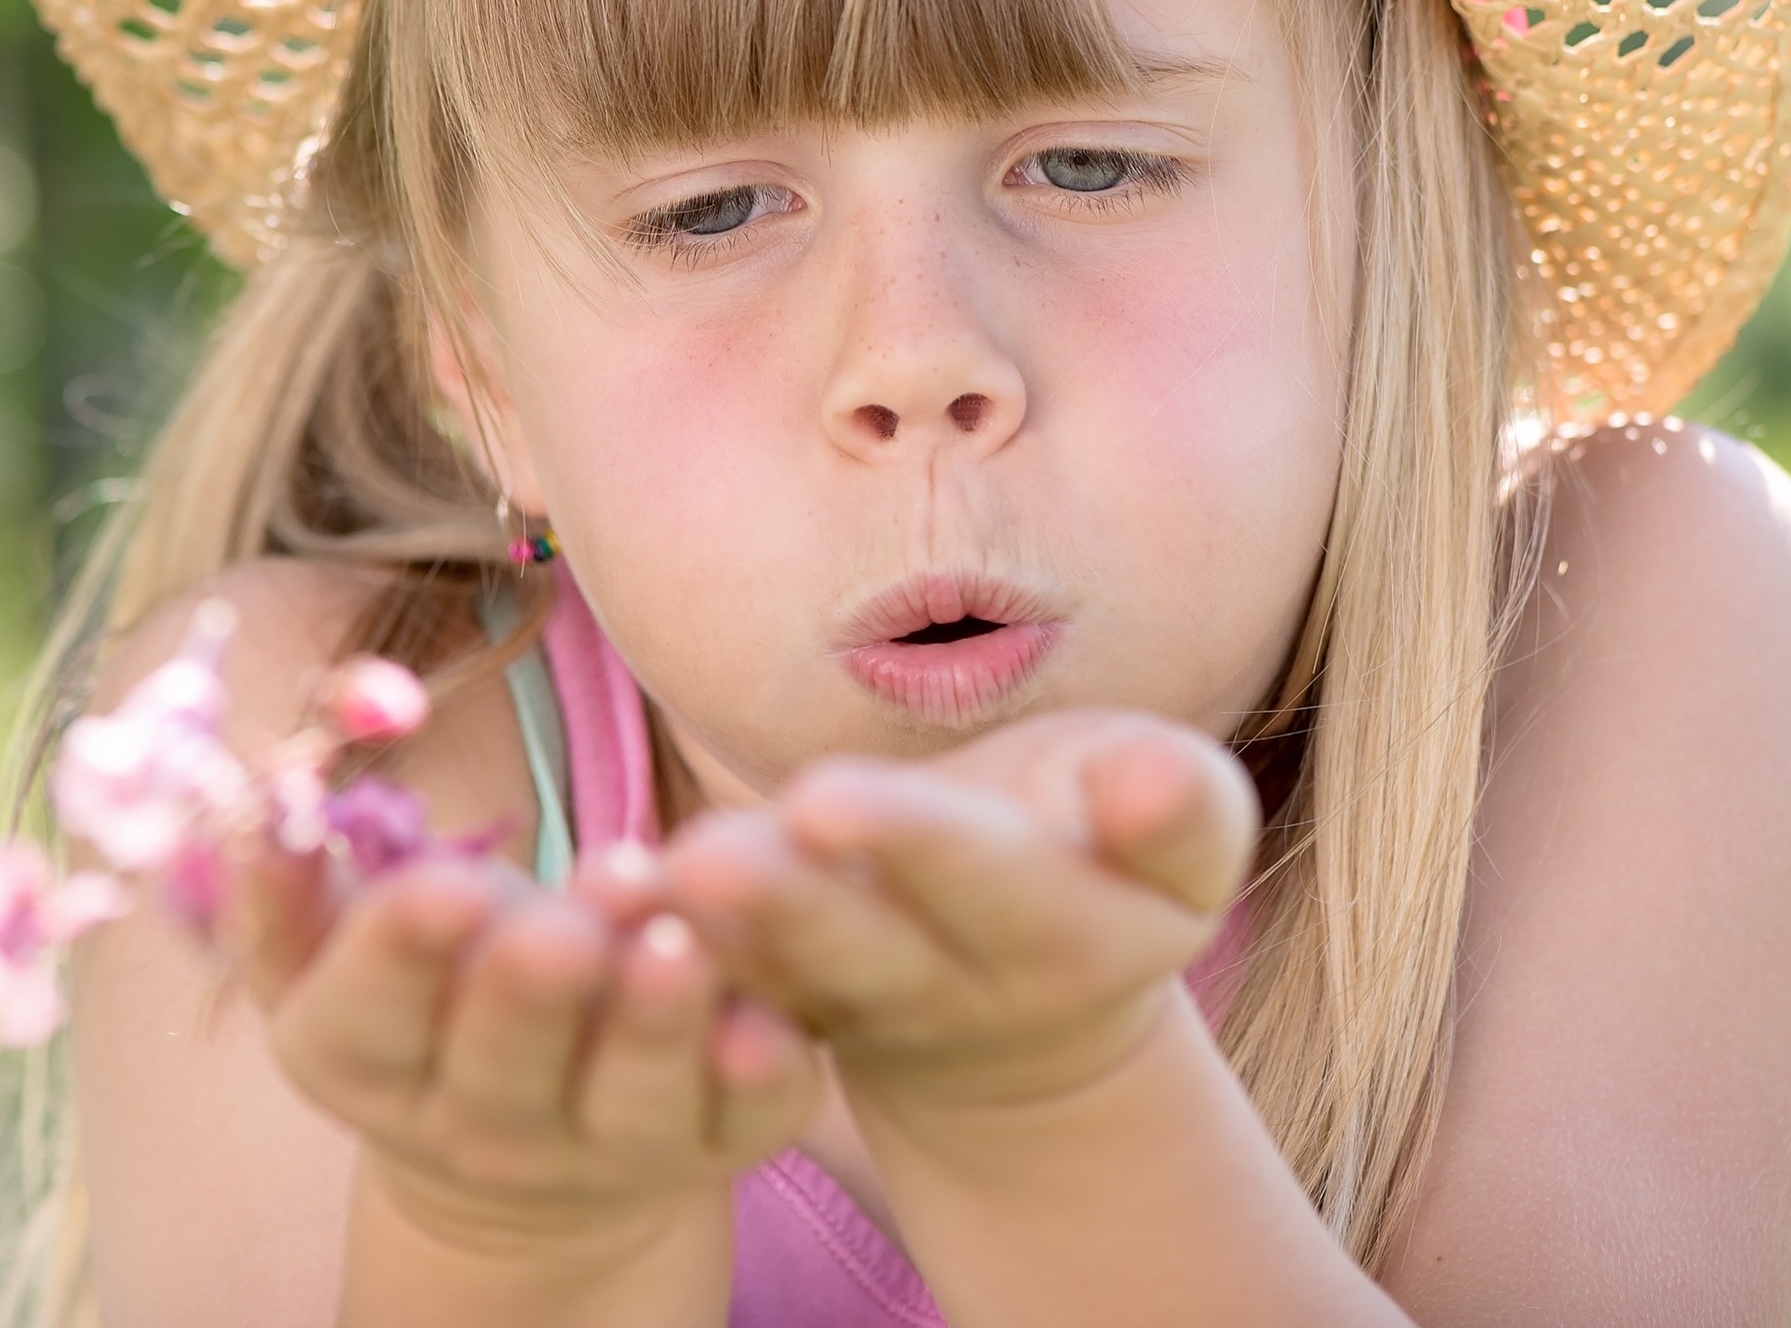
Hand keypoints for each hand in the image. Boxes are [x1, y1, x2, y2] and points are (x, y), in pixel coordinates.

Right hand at [239, 843, 819, 1265]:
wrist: (519, 1152)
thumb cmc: (423, 1001)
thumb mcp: (329, 954)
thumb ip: (286, 882)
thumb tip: (269, 797)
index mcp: (363, 1061)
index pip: (370, 1011)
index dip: (404, 951)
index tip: (444, 888)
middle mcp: (478, 1124)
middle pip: (503, 1063)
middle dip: (533, 987)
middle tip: (568, 925)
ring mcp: (604, 1146)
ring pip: (629, 1095)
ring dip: (651, 1022)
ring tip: (673, 944)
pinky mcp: (713, 1145)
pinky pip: (741, 1121)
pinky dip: (757, 1076)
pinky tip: (770, 1021)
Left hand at [655, 710, 1258, 1117]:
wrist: (1044, 988)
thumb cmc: (1109, 850)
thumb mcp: (1182, 837)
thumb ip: (1176, 806)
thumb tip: (1155, 781)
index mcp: (1069, 934)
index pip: (990, 882)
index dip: (912, 841)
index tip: (827, 793)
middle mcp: (958, 987)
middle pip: (867, 943)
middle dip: (788, 900)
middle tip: (707, 854)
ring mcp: (864, 1009)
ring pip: (782, 971)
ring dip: (711, 928)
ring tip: (644, 874)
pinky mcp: (788, 1004)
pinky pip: (723, 980)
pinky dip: (661, 942)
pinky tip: (608, 889)